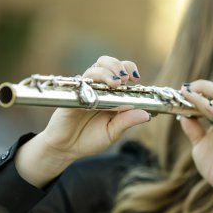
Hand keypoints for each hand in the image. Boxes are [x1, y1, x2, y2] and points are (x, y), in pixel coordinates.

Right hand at [14, 55, 150, 187]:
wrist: (65, 149)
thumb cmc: (88, 139)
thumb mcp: (112, 133)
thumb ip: (126, 122)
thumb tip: (146, 114)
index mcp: (110, 94)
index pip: (121, 72)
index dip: (129, 69)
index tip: (136, 79)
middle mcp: (97, 88)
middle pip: (107, 63)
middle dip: (118, 65)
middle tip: (125, 79)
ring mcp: (84, 90)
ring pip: (94, 69)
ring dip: (107, 72)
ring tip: (116, 83)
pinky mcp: (72, 95)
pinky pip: (80, 84)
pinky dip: (90, 84)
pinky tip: (98, 93)